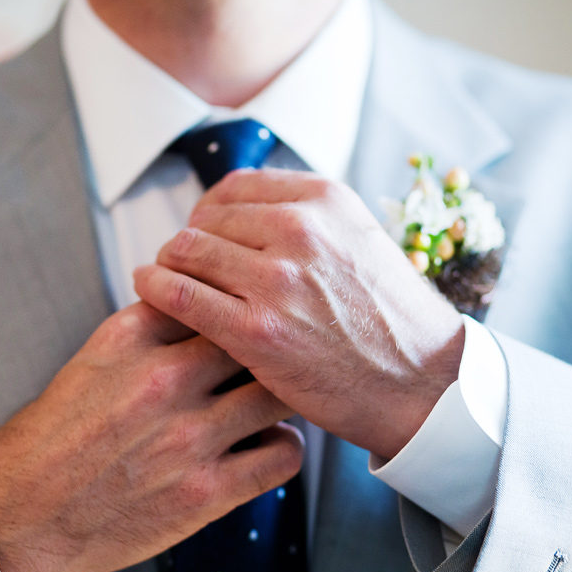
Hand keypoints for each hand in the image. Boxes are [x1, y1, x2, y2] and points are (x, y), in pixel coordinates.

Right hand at [0, 302, 302, 571]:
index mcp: (132, 340)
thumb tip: (202, 301)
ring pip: (277, 395)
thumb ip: (151, 325)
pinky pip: (282, 456)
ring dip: (282, 394)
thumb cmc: (60, 434)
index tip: (245, 310)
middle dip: (269, 343)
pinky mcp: (207, 492)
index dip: (235, 303)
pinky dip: (286, 445)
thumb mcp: (96, 357)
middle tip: (278, 351)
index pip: (209, 295)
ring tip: (275, 395)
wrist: (27, 511)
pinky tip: (268, 440)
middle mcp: (163, 382)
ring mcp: (188, 437)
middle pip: (251, 337)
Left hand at [134, 169, 463, 459]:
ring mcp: (278, 281)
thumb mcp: (361, 240)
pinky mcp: (258, 332)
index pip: (234, 187)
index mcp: (325, 201)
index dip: (209, 211)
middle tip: (185, 266)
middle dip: (189, 241)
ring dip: (169, 265)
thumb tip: (242, 212)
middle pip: (206, 219)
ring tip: (167, 281)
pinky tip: (148, 289)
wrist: (424, 384)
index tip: (204, 232)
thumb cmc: (392, 319)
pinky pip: (180, 295)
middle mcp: (301, 231)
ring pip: (187, 252)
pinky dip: (154, 288)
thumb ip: (307, 219)